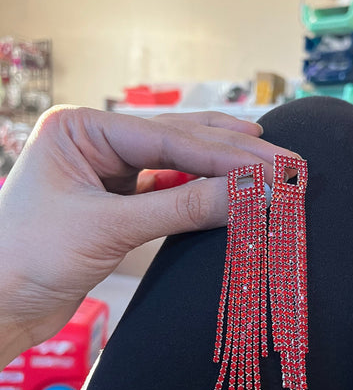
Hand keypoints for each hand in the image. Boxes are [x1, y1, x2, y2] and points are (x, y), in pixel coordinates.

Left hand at [0, 105, 295, 366]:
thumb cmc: (28, 260)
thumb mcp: (110, 229)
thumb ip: (184, 208)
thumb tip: (253, 194)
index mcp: (80, 128)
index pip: (168, 138)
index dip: (227, 154)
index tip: (274, 166)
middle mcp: (94, 140)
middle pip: (178, 142)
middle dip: (234, 154)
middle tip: (287, 161)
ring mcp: (106, 169)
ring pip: (177, 162)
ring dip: (222, 168)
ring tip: (271, 164)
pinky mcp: (115, 199)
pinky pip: (168, 189)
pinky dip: (201, 192)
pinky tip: (232, 188)